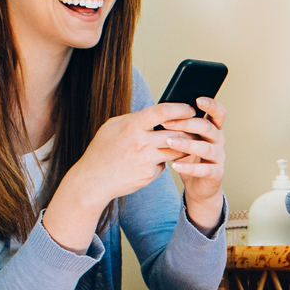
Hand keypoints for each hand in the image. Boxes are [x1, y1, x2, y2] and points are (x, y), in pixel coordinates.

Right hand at [42, 103, 186, 252]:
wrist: (93, 180)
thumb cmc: (101, 151)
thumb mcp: (112, 127)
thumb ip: (134, 119)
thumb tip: (155, 114)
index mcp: (131, 126)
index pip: (163, 111)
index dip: (181, 109)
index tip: (190, 109)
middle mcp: (141, 142)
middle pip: (177, 133)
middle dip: (190, 130)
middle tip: (196, 128)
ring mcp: (147, 160)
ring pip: (176, 150)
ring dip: (184, 146)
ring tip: (187, 142)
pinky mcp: (149, 175)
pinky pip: (164, 165)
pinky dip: (163, 162)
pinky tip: (155, 161)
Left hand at [162, 97, 225, 232]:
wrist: (198, 185)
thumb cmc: (189, 158)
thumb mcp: (186, 139)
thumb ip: (181, 127)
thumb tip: (160, 112)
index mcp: (213, 129)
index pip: (219, 112)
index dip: (211, 105)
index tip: (198, 99)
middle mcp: (219, 141)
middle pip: (208, 127)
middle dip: (187, 123)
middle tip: (167, 123)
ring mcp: (219, 157)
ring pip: (206, 148)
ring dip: (186, 144)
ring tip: (169, 142)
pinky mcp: (216, 173)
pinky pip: (204, 170)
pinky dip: (189, 168)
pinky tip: (174, 165)